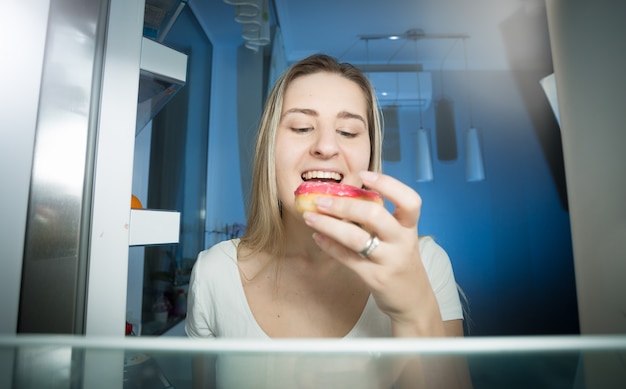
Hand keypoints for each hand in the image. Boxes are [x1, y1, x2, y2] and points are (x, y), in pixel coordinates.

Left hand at [302, 171, 444, 336]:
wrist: (412, 301)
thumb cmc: (400, 262)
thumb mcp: (399, 238)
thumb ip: (381, 220)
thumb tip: (344, 197)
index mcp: (409, 227)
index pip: (409, 200)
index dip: (388, 184)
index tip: (363, 175)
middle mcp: (402, 242)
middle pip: (374, 215)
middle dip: (343, 205)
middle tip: (321, 199)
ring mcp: (389, 261)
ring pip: (356, 238)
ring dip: (328, 224)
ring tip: (310, 216)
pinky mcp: (375, 278)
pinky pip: (348, 258)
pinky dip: (329, 246)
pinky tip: (317, 237)